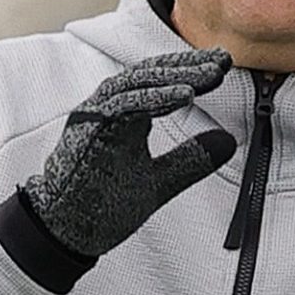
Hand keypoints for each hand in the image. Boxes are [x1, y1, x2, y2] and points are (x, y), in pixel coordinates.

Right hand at [20, 50, 238, 259]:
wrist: (66, 233)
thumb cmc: (101, 205)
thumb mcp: (159, 181)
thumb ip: (190, 160)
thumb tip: (228, 141)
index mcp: (125, 115)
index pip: (159, 82)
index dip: (192, 72)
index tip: (224, 66)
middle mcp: (108, 109)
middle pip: (150, 74)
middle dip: (188, 65)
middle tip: (223, 60)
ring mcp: (94, 117)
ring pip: (136, 83)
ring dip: (174, 76)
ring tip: (207, 76)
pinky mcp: (85, 130)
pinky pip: (121, 106)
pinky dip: (153, 98)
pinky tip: (184, 95)